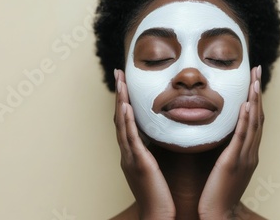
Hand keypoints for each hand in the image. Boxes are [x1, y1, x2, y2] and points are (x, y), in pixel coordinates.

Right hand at [113, 69, 175, 218]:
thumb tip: (161, 134)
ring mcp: (130, 157)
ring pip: (122, 124)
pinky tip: (126, 106)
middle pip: (119, 117)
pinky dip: (126, 121)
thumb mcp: (155, 166)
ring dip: (120, 101)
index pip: (126, 121)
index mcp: (132, 152)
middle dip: (119, 94)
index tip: (125, 82)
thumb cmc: (159, 193)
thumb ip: (154, 149)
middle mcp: (127, 152)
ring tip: (121, 81)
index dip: (124, 100)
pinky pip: (131, 138)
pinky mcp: (139, 163)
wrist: (157, 214)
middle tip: (119, 73)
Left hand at [198, 66, 264, 219]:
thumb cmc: (219, 192)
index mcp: (249, 152)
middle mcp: (251, 152)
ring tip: (253, 80)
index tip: (253, 80)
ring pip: (253, 124)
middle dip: (257, 92)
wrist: (218, 213)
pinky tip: (245, 105)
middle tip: (256, 71)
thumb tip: (225, 134)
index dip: (256, 99)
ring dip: (254, 100)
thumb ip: (229, 149)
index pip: (255, 120)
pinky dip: (245, 120)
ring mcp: (244, 157)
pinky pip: (241, 138)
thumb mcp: (226, 166)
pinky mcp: (233, 162)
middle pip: (258, 117)